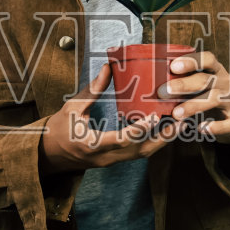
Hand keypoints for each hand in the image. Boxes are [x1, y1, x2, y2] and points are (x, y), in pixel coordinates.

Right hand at [39, 63, 178, 172]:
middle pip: (140, 152)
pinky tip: (164, 129)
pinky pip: (137, 153)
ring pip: (142, 155)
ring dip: (162, 141)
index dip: (139, 130)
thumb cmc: (58, 129)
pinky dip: (153, 142)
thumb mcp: (72, 107)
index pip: (120, 141)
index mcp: (91, 144)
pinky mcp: (115, 161)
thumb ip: (92, 89)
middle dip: (163, 138)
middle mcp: (105, 157)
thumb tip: (108, 67)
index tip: (153, 117)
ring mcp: (111, 161)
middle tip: (180, 120)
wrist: (48, 155)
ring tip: (179, 123)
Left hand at [161, 51, 229, 141]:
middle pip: (206, 80)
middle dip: (184, 85)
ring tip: (176, 114)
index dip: (191, 61)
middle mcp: (225, 83)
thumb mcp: (199, 87)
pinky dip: (214, 127)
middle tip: (163, 92)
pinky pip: (227, 123)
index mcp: (216, 71)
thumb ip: (182, 83)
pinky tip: (200, 128)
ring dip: (193, 105)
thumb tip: (151, 85)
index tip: (173, 66)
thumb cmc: (208, 98)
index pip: (207, 59)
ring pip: (214, 99)